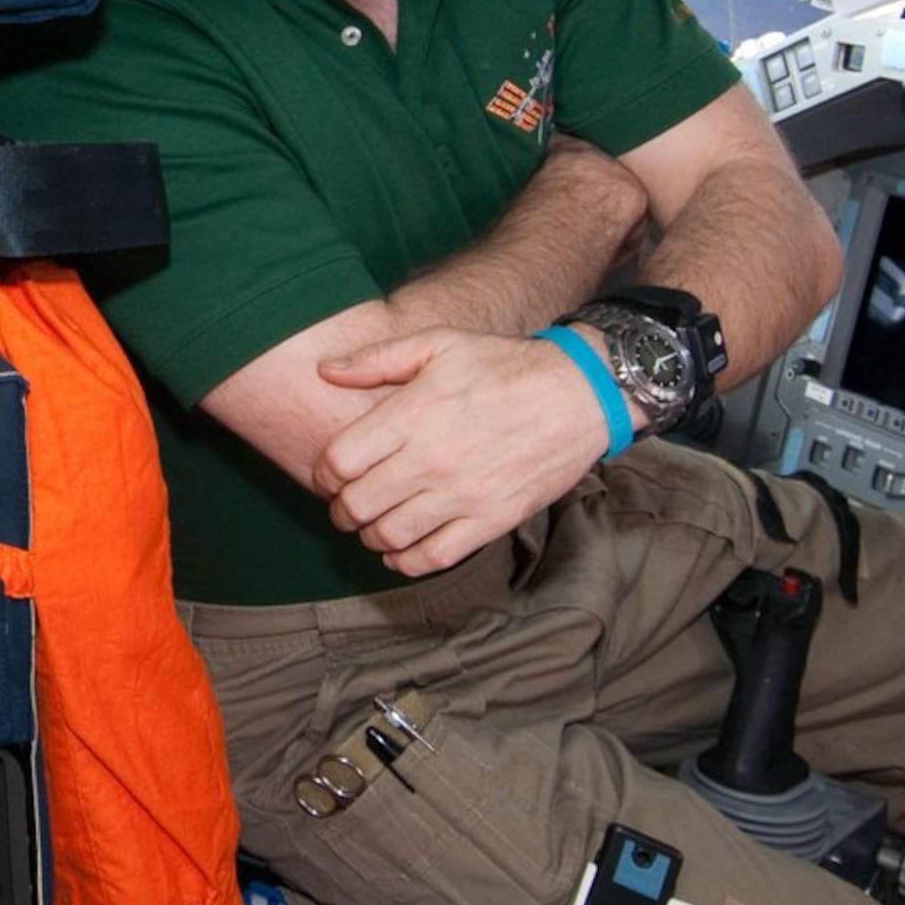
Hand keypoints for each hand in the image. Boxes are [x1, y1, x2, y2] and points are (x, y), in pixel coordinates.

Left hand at [309, 327, 614, 576]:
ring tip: (373, 523)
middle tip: (346, 503)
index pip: (339, 462)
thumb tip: (325, 371)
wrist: (579, 393)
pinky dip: (405, 561)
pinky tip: (401, 547)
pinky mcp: (492, 520)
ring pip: (389, 536)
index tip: (332, 472)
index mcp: (413, 415)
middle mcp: (433, 459)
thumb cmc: (504, 364)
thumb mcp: (439, 343)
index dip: (324, 472)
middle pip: (357, 505)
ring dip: (369, 535)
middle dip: (342, 508)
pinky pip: (433, 557)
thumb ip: (377, 358)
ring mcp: (463, 494)